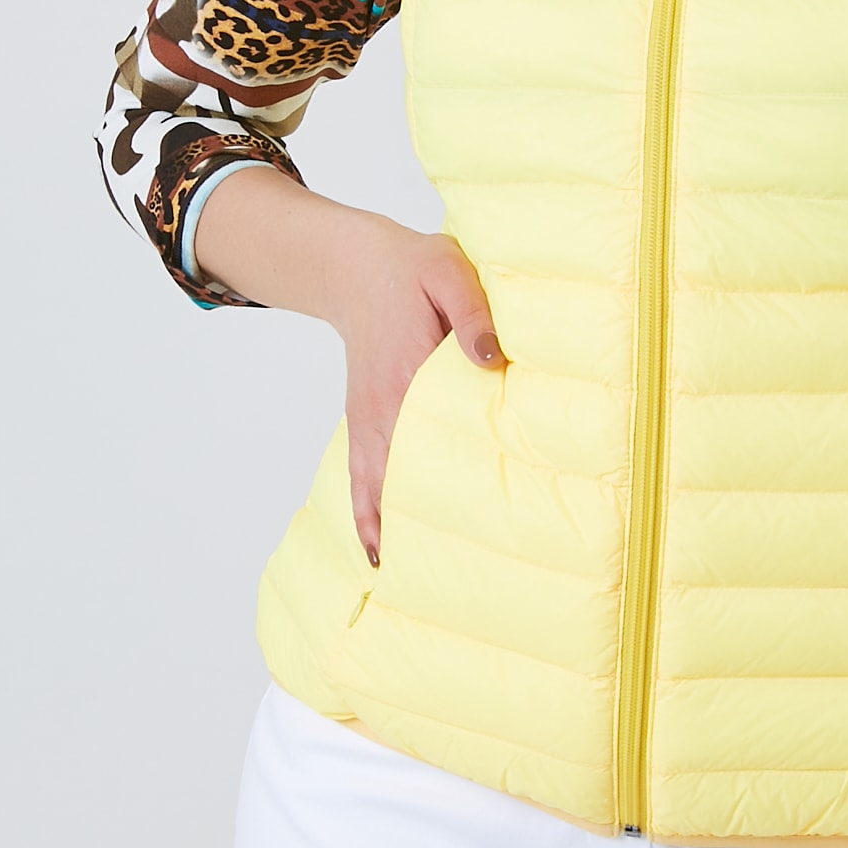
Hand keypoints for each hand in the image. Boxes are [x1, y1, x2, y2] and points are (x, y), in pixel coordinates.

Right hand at [325, 215, 504, 565]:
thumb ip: (472, 313)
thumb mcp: (448, 271)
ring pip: (377, 484)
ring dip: (393, 528)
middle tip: (453, 574)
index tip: (482, 520)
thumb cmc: (412, 268)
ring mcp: (369, 417)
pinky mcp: (363, 421)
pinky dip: (365, 514)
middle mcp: (385, 405)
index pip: (438, 431)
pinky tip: (377, 550)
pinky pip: (359, 475)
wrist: (355, 267)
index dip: (459, 475)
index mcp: (412, 369)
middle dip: (427, 521)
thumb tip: (491, 358)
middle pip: (404, 472)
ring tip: (414, 580)